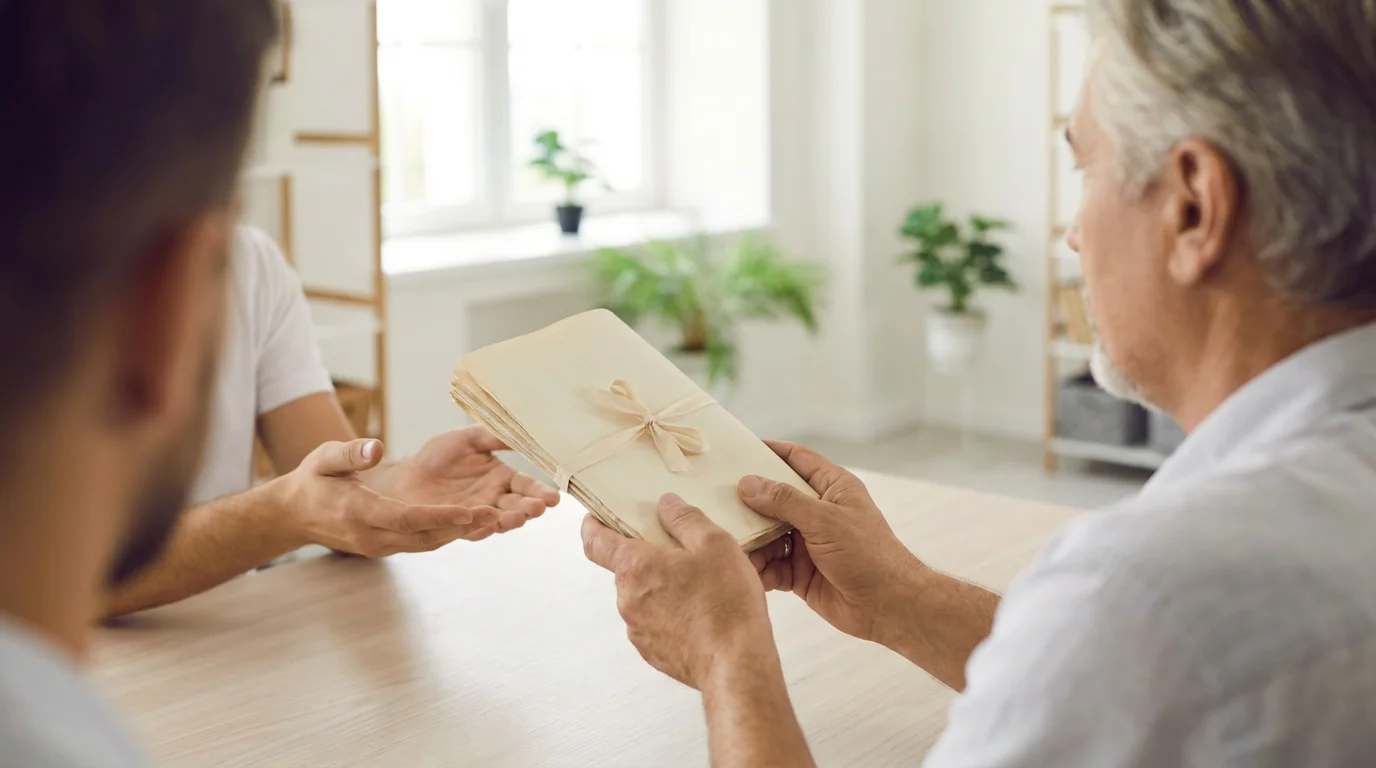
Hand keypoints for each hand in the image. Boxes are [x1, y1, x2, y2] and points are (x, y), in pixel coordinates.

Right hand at [276, 438, 500, 556]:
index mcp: (358, 513)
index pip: (405, 518)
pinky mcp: (387, 544)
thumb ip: (350, 454)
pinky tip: (473, 522)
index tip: (469, 511)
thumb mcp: (324, 458)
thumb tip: (375, 448)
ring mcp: (380, 545)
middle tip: (498, 514)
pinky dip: (448, 533)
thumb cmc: (312, 480)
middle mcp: (372, 535)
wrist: (294, 514)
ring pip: (427, 543)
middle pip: (424, 536)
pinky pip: (421, 542)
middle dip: (461, 527)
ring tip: (495, 518)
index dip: (440, 516)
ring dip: (460, 533)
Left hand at [369, 427, 559, 540]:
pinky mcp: (457, 527)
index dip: (540, 491)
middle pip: (518, 505)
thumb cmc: (436, 457)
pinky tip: (489, 525)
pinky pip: (472, 530)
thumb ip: (492, 436)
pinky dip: (482, 528)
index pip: (526, 485)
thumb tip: (522, 432)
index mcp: (501, 477)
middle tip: (540, 508)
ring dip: (511, 520)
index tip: (554, 496)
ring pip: (499, 520)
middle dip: (530, 507)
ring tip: (520, 517)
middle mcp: (494, 498)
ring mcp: (477, 515)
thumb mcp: (466, 439)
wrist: (404, 479)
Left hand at [582, 495, 777, 689]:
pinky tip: (699, 613)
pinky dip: (669, 614)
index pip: (595, 541)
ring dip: (661, 587)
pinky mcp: (652, 651)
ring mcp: (638, 629)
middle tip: (679, 552)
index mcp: (636, 568)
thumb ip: (686, 519)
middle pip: (625, 568)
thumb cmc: (727, 604)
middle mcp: (627, 599)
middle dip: (647, 557)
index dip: (593, 526)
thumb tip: (666, 504)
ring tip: (699, 587)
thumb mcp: (715, 544)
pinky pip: (654, 623)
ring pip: (642, 597)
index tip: (596, 518)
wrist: (737, 665)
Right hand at [739, 440, 924, 643]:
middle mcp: (818, 512)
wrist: (888, 606)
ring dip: (750, 539)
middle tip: (714, 498)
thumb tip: (747, 483)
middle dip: (748, 502)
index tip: (737, 449)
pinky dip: (758, 567)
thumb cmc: (868, 554)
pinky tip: (743, 569)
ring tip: (727, 540)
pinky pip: (771, 565)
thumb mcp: (825, 519)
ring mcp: (808, 543)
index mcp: (831, 488)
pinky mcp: (800, 572)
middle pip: (774, 499)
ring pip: (768, 534)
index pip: (796, 459)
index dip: (769, 452)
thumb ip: (785, 501)